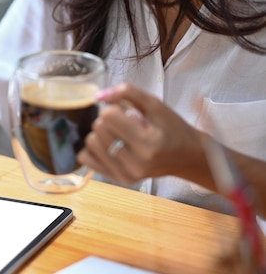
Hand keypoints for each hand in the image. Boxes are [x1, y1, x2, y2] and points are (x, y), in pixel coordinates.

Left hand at [77, 83, 208, 185]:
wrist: (186, 157)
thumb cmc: (172, 128)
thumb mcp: (155, 105)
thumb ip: (127, 93)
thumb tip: (98, 95)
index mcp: (148, 142)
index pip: (109, 116)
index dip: (114, 108)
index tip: (126, 112)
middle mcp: (136, 162)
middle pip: (98, 128)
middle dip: (107, 120)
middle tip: (125, 124)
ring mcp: (126, 174)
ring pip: (90, 142)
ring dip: (99, 133)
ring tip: (118, 135)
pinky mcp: (118, 179)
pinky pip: (86, 158)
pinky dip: (93, 149)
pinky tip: (109, 146)